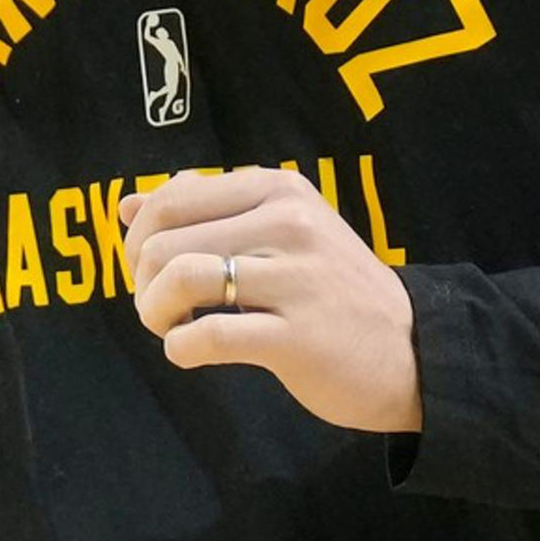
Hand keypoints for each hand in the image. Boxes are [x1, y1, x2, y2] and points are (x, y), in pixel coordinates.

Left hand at [119, 166, 421, 432]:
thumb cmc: (331, 289)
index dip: (138, 238)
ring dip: (153, 311)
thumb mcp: (282, 229)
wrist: (412, 350)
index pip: (172, 198)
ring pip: (179, 279)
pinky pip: (208, 336)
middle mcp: (289, 223)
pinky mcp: (298, 337)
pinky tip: (189, 351)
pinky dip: (180, 347)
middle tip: (156, 306)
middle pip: (164, 241)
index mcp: (279, 189)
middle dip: (140, 280)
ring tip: (169, 326)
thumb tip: (127, 205)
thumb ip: (207, 210)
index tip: (145, 269)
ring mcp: (296, 279)